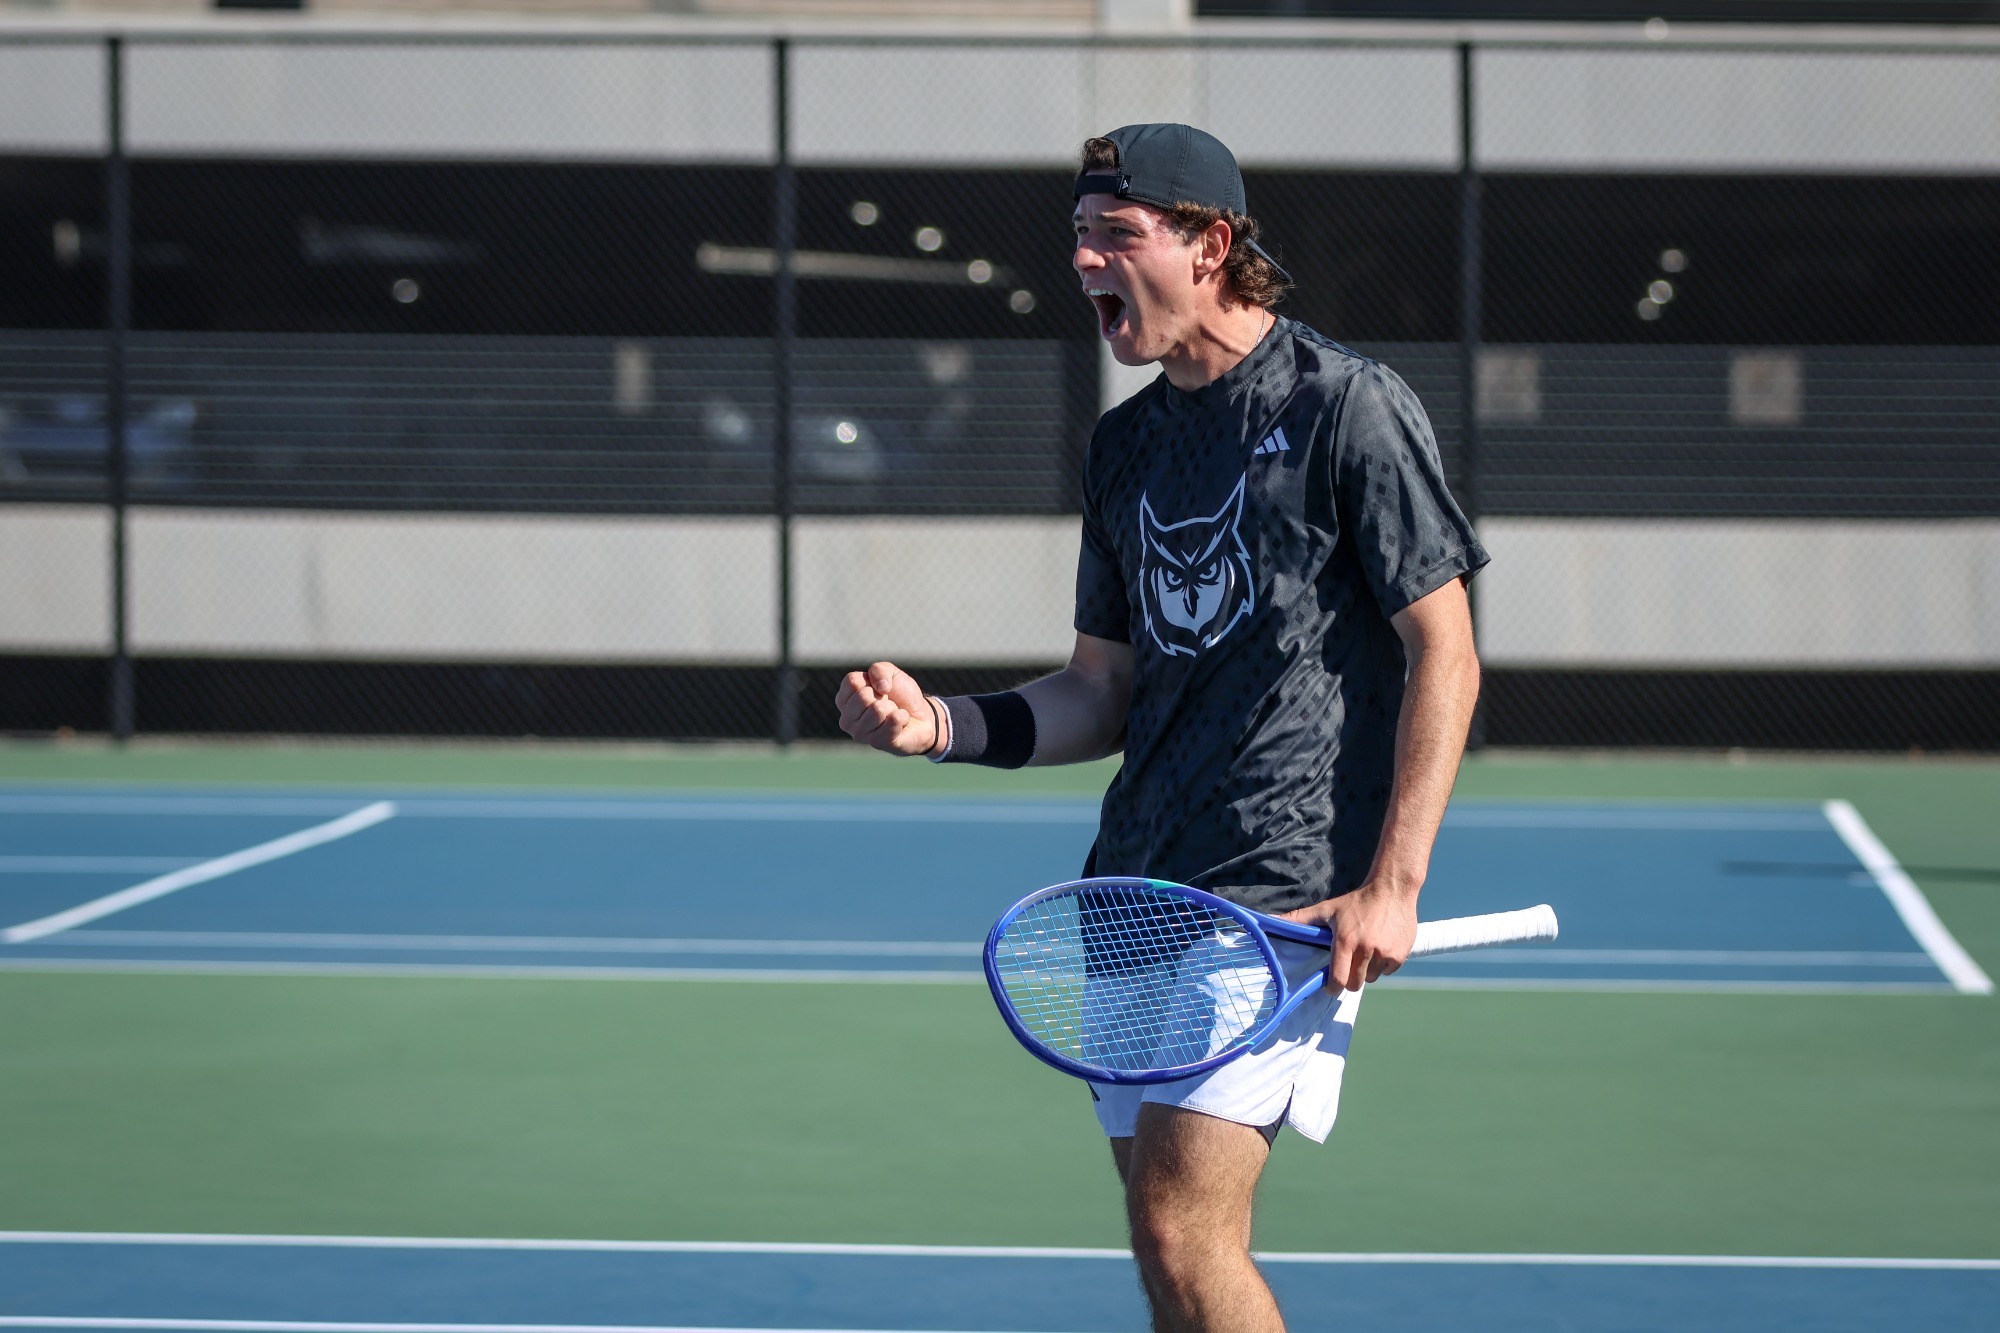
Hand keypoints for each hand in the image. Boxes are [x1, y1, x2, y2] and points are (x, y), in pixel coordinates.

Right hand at [835, 661, 939, 757]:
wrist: (921, 716)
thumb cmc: (900, 695)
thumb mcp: (890, 673)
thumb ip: (879, 670)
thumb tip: (881, 688)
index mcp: (844, 700)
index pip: (852, 682)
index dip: (872, 680)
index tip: (879, 688)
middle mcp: (846, 719)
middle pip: (863, 697)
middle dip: (883, 696)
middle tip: (888, 703)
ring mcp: (859, 734)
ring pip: (877, 710)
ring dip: (893, 708)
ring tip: (894, 713)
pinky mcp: (876, 743)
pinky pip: (892, 722)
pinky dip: (903, 717)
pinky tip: (901, 723)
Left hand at [1278, 881, 1419, 991]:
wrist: (1392, 890)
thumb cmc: (1357, 901)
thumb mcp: (1327, 909)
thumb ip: (1299, 919)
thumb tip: (1270, 919)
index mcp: (1345, 941)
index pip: (1338, 979)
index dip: (1332, 987)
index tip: (1330, 986)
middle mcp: (1366, 949)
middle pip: (1355, 984)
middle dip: (1350, 979)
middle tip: (1349, 964)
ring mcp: (1385, 953)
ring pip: (1372, 978)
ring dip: (1367, 970)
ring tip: (1366, 950)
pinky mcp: (1400, 955)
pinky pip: (1387, 971)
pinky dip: (1383, 965)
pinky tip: (1381, 946)